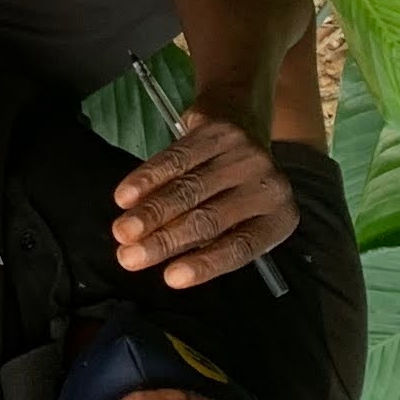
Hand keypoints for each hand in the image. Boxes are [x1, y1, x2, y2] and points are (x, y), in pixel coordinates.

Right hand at [110, 113, 297, 287]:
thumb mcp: (237, 219)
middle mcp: (268, 186)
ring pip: (188, 189)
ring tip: (121, 232)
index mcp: (279, 218)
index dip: (204, 263)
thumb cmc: (235, 188)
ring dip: (149, 213)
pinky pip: (175, 158)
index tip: (170, 278)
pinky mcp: (219, 131)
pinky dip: (147, 178)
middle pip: (209, 219)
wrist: (244, 121)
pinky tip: (124, 196)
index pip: (240, 247)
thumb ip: (210, 240)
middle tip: (129, 258)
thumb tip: (163, 260)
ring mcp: (245, 155)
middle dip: (164, 241)